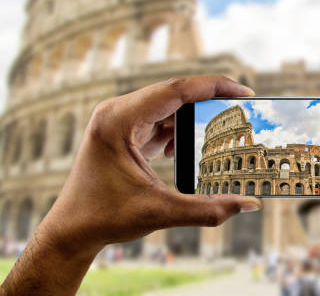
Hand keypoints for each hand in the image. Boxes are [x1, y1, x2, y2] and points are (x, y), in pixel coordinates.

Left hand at [0, 76, 261, 294]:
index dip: (214, 87)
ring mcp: (118, 120)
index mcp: (119, 120)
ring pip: (167, 106)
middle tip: (241, 111)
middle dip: (209, 101)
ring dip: (193, 117)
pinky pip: (158, 119)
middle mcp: (117, 112)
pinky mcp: (122, 131)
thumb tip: (249, 204)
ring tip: (221, 129)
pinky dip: (178, 129)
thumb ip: (207, 209)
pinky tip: (187, 146)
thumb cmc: (104, 218)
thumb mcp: (159, 212)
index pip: (176, 90)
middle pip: (174, 94)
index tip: (244, 93)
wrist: (70, 230)